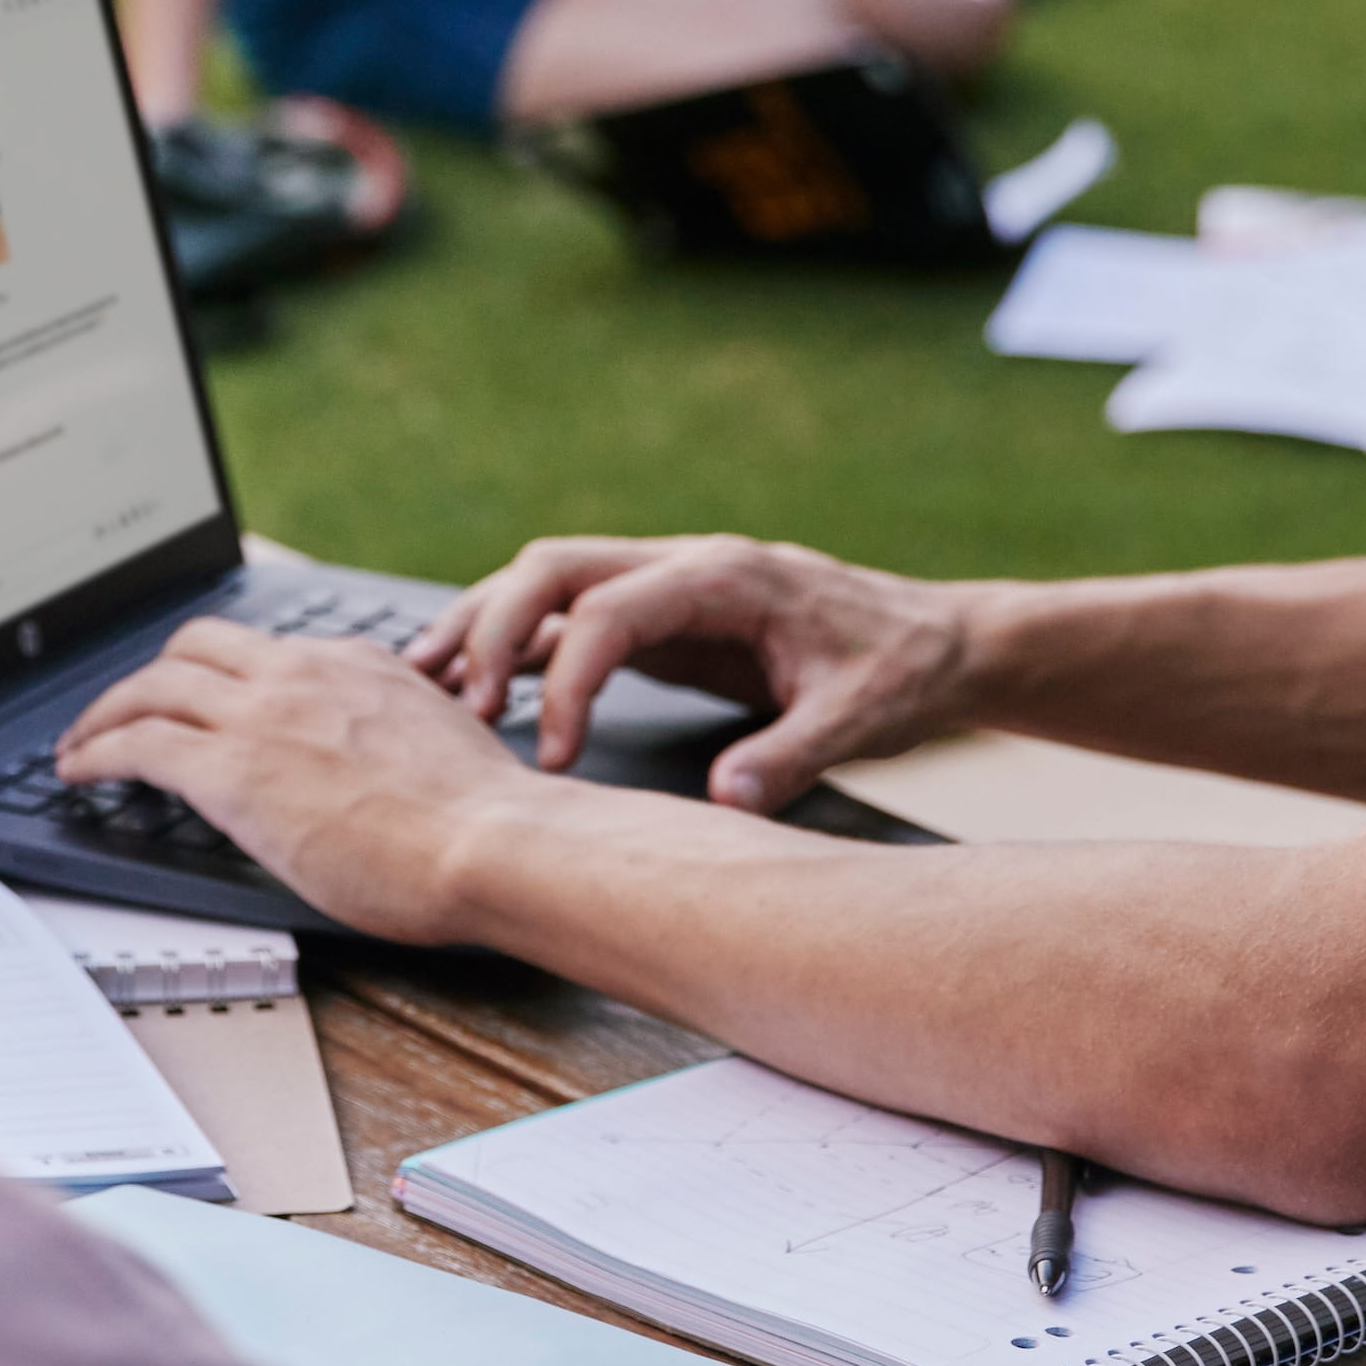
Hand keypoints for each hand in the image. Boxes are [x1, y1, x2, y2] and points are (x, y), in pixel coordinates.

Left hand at [57, 624, 537, 945]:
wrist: (490, 841)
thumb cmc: (482, 820)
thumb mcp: (438, 743)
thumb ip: (392, 733)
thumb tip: (377, 762)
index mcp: (354, 664)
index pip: (264, 652)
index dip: (217, 673)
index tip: (201, 696)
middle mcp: (301, 674)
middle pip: (194, 647)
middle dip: (149, 678)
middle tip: (124, 712)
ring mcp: (263, 716)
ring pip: (152, 686)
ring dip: (105, 714)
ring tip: (81, 744)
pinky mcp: (231, 770)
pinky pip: (138, 743)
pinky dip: (96, 751)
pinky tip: (80, 771)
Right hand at [407, 535, 977, 814]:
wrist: (940, 640)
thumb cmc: (903, 669)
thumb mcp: (861, 717)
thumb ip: (789, 754)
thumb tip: (726, 800)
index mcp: (727, 576)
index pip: (610, 611)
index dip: (566, 680)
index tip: (547, 755)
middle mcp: (685, 564)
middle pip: (554, 567)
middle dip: (492, 627)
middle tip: (451, 702)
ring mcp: (668, 584)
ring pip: (547, 581)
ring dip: (485, 626)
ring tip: (424, 682)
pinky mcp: (663, 615)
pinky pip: (570, 616)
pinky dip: (517, 645)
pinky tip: (474, 687)